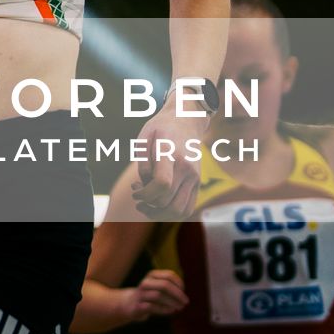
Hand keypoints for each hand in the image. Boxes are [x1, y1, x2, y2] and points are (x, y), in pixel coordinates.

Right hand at [124, 269, 188, 322]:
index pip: (169, 275)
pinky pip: (153, 307)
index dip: (179, 283)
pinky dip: (164, 309)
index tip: (184, 291)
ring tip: (180, 307)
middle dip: (178, 294)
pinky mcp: (138, 306)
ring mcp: (141, 294)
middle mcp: (145, 282)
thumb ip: (171, 287)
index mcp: (152, 275)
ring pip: (158, 296)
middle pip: (164, 285)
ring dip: (172, 302)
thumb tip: (183, 295)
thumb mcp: (159, 287)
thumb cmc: (151, 295)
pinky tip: (170, 311)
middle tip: (186, 302)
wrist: (130, 304)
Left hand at [132, 103, 202, 218]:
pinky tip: (158, 205)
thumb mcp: (144, 138)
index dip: (145, 194)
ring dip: (160, 214)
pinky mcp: (197, 183)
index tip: (135, 191)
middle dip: (148, 204)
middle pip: (169, 201)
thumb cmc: (161, 128)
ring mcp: (195, 177)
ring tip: (145, 205)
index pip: (162, 184)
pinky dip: (172, 213)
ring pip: (180, 210)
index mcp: (171, 154)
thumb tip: (143, 186)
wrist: (186, 120)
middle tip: (137, 195)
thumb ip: (142, 163)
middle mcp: (187, 169)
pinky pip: (188, 208)